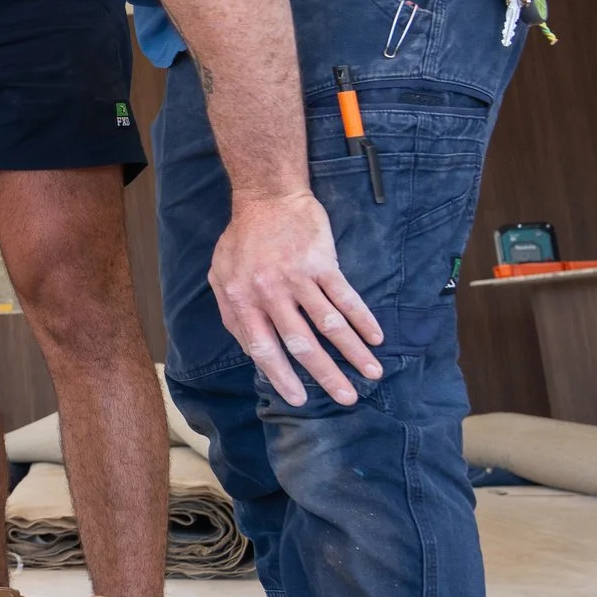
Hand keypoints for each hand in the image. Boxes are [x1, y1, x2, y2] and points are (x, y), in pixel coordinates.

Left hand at [208, 192, 382, 405]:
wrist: (267, 197)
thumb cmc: (241, 239)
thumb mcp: (220, 275)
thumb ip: (231, 313)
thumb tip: (248, 349)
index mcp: (242, 299)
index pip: (263, 348)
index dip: (282, 376)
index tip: (299, 399)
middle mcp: (270, 293)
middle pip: (302, 344)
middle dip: (326, 375)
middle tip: (347, 398)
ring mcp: (297, 278)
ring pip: (329, 324)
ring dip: (354, 352)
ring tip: (373, 373)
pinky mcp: (322, 263)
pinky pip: (346, 298)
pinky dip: (363, 320)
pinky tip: (376, 338)